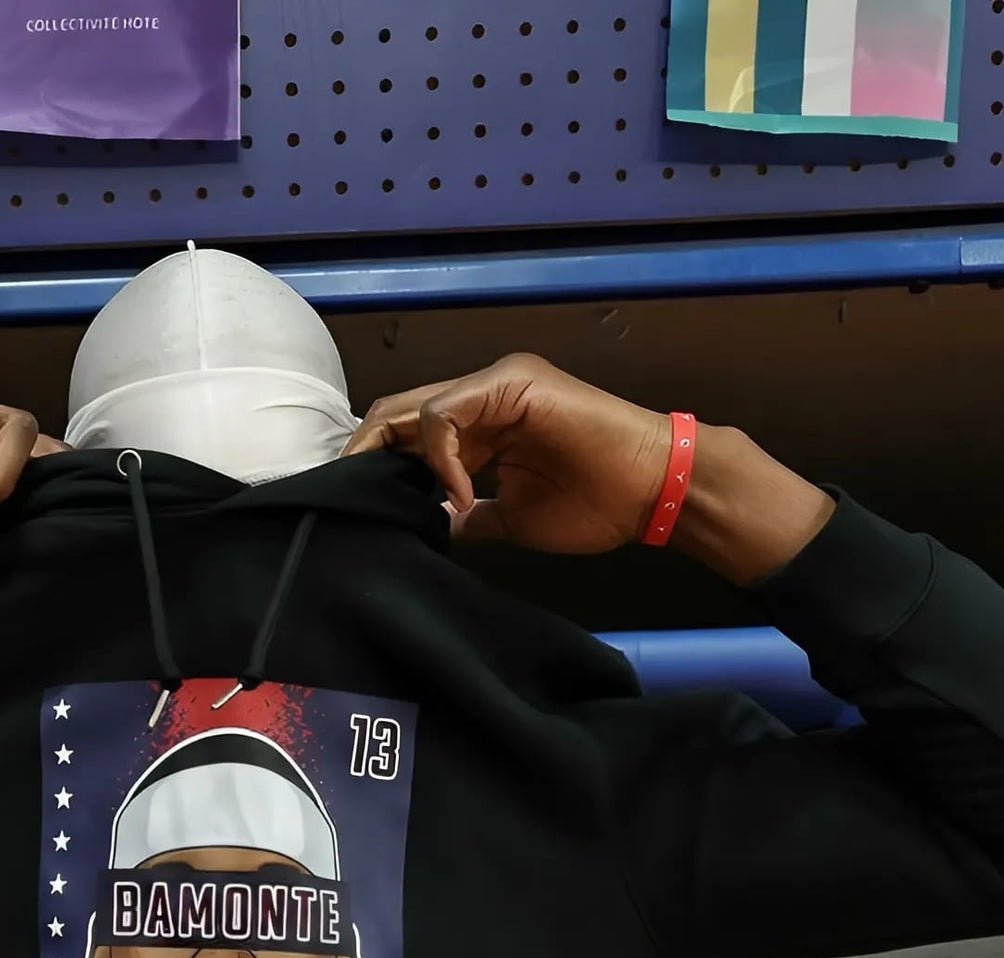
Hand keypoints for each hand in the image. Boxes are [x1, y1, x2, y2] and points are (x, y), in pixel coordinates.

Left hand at [346, 351, 832, 583]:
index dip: (374, 466)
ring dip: (396, 457)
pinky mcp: (512, 383)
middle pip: (397, 414)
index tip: (355, 508)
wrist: (652, 490)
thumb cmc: (596, 503)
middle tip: (351, 501)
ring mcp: (497, 384)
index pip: (406, 435)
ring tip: (406, 501)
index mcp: (480, 425)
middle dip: (364, 455)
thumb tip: (431, 528)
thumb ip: (470, 516)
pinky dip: (441, 455)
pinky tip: (459, 491)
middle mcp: (482, 396)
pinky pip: (448, 412)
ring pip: (414, 409)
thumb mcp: (512, 519)